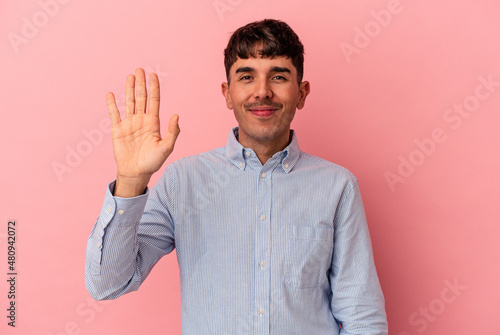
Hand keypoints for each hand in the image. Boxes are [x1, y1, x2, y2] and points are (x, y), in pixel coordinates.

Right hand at [106, 68, 179, 196]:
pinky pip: (114, 114)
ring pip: (129, 102)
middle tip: (140, 69)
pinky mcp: (118, 129)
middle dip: (141, 84)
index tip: (154, 75)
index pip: (154, 100)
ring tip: (130, 76)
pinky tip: (110, 94)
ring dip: (129, 89)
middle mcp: (141, 120)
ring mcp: (129, 123)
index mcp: (153, 122)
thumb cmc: (153, 162)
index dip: (154, 88)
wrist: (136, 172)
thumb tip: (176, 115)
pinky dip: (112, 104)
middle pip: (142, 98)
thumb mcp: (166, 148)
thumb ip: (172, 132)